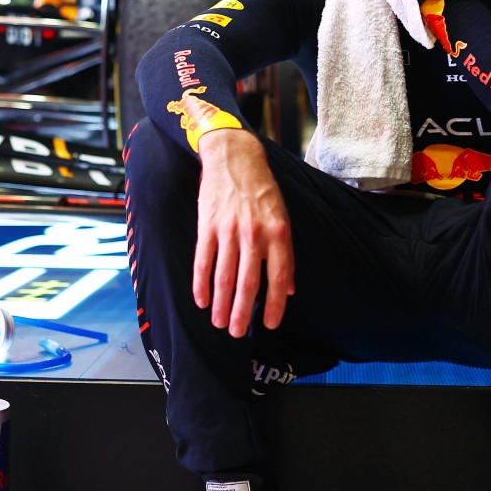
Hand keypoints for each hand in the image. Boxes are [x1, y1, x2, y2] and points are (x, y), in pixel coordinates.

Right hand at [194, 129, 294, 337]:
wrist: (234, 157)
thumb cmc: (262, 191)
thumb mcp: (283, 218)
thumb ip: (285, 254)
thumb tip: (289, 289)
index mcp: (278, 233)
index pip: (278, 276)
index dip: (274, 304)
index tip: (269, 324)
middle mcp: (255, 234)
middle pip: (248, 282)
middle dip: (242, 312)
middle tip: (237, 333)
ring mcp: (229, 230)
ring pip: (224, 276)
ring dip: (220, 304)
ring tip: (218, 323)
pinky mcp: (207, 225)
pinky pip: (203, 260)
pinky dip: (201, 283)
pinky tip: (201, 300)